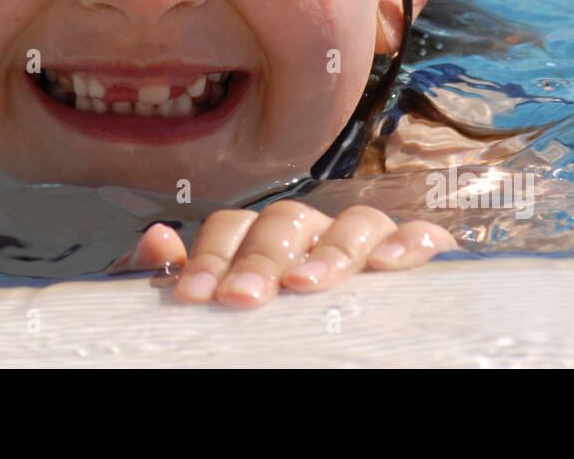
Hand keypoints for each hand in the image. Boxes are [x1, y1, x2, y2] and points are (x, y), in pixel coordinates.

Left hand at [110, 201, 457, 308]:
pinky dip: (408, 240)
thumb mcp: (214, 308)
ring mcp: (360, 243)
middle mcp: (311, 234)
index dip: (211, 255)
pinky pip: (417, 236)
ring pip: (352, 221)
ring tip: (308, 285)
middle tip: (242, 297)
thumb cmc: (265, 332)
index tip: (193, 296)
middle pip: (287, 221)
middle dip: (262, 257)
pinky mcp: (412, 258)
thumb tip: (156, 240)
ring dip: (330, 249)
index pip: (233, 227)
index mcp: (260, 241)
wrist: (323, 354)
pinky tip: (390, 264)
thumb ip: (182, 277)